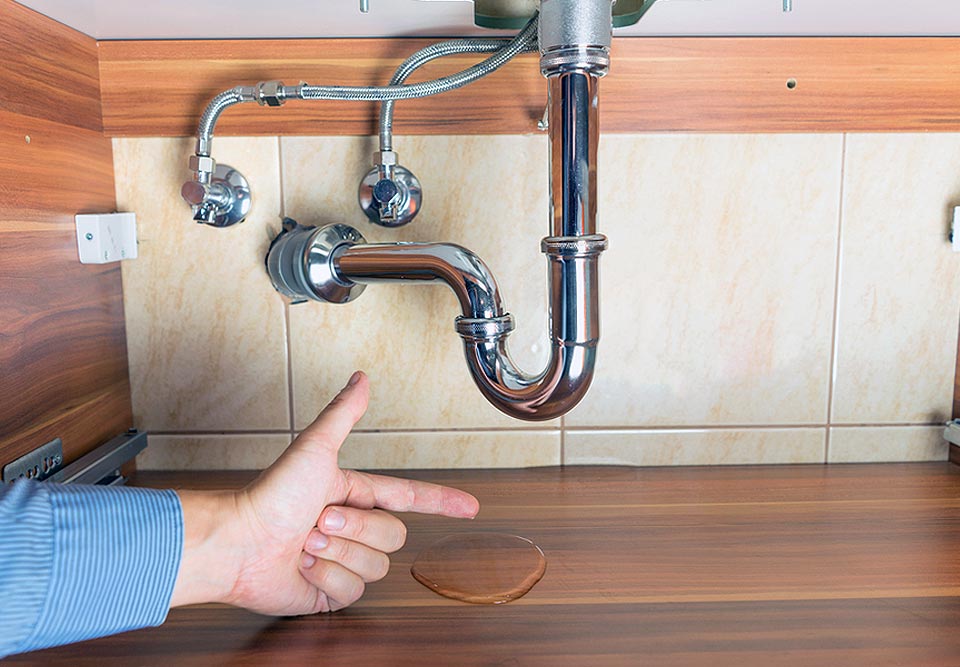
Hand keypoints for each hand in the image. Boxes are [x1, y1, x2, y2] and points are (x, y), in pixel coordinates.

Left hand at [170, 371, 479, 613]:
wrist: (238, 543)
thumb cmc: (271, 494)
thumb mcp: (315, 448)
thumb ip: (343, 414)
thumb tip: (361, 377)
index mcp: (354, 494)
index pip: (409, 497)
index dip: (441, 502)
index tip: (470, 508)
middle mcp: (352, 528)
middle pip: (394, 535)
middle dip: (357, 527)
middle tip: (319, 519)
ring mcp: (342, 561)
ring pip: (377, 565)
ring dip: (339, 552)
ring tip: (306, 542)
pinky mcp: (329, 592)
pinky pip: (353, 590)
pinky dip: (326, 578)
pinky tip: (303, 567)